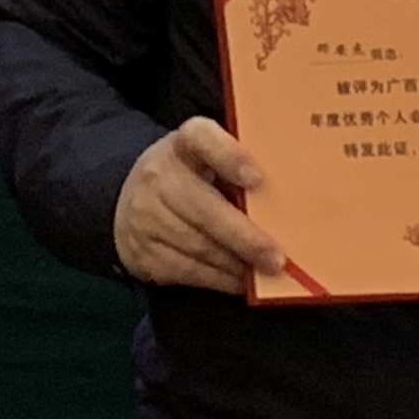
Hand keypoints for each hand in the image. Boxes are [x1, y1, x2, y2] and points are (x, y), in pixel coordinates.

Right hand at [112, 117, 282, 293]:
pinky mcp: (143, 250)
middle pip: (203, 207)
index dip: (229, 156)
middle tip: (277, 259)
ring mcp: (145, 214)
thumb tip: (290, 208)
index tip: (257, 180)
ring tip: (265, 272)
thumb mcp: (206, 163)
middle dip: (244, 238)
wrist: (129, 203)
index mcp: (182, 145)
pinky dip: (220, 279)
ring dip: (237, 264)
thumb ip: (239, 174)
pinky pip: (189, 270)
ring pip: (200, 246)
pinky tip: (240, 280)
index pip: (202, 138)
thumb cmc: (190, 181)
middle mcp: (157, 174)